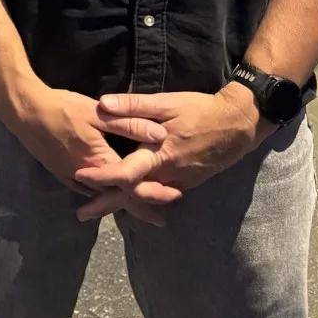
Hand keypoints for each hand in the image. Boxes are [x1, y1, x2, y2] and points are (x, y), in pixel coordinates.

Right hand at [0, 77, 182, 225]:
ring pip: (102, 195)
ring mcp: (72, 178)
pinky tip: (107, 191)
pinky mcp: (62, 173)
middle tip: (159, 218)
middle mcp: (87, 179)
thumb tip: (161, 135)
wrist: (24, 110)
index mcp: (100, 164)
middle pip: (119, 198)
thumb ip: (130, 124)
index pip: (133, 186)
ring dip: (121, 201)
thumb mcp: (98, 113)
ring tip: (139, 206)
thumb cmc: (62, 109)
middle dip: (140, 207)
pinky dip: (103, 193)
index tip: (173, 198)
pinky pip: (88, 190)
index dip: (154, 194)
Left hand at [73, 86, 263, 218]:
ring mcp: (178, 182)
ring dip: (121, 204)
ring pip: (145, 198)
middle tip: (80, 214)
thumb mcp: (167, 103)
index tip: (79, 176)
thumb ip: (134, 105)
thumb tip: (102, 104)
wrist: (237, 125)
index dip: (102, 176)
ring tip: (98, 208)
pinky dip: (140, 199)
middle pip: (132, 195)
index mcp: (159, 155)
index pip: (126, 173)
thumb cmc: (200, 111)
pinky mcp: (186, 182)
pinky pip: (158, 195)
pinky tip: (128, 199)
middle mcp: (168, 175)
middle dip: (105, 204)